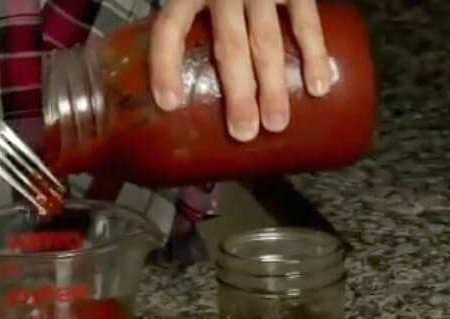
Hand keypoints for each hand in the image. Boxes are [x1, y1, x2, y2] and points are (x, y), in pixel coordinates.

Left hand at [150, 0, 330, 141]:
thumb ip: (185, 22)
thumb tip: (172, 81)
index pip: (170, 29)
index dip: (166, 66)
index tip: (169, 104)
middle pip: (229, 45)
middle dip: (238, 93)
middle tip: (243, 132)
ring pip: (265, 40)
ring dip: (273, 85)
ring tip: (276, 124)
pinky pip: (305, 20)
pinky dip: (314, 53)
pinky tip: (318, 87)